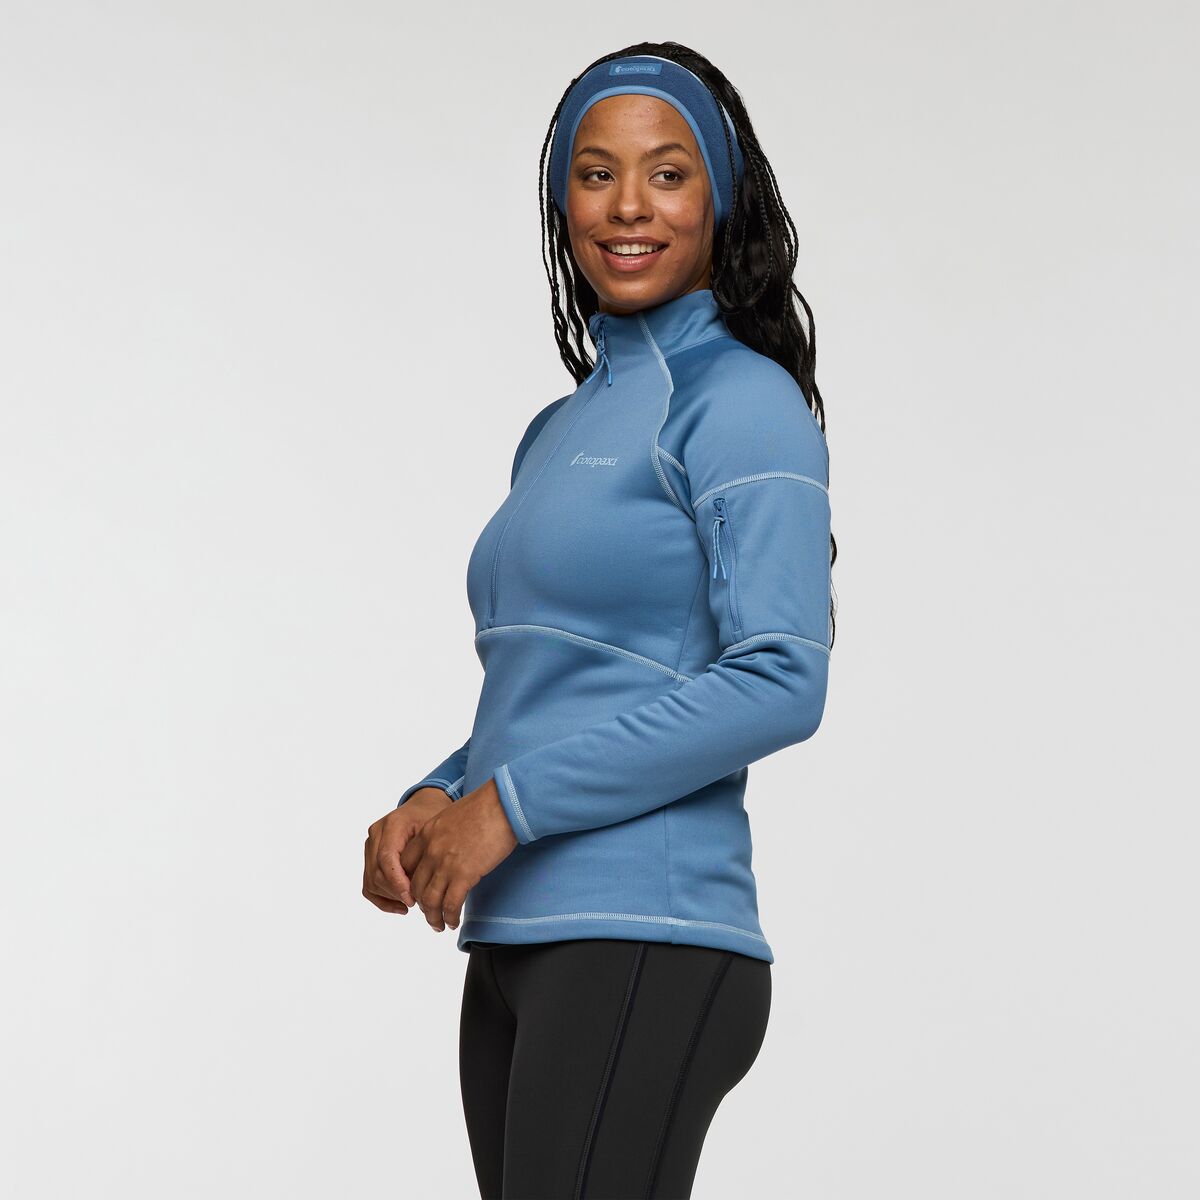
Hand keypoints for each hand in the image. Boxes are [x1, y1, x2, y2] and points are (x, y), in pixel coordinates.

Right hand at [363, 788, 453, 913]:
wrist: (424, 805)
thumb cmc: (433, 816)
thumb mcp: (434, 830)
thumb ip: (424, 855)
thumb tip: (420, 888)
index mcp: (392, 824)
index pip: (386, 858)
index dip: (397, 882)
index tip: (412, 899)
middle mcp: (376, 833)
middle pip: (376, 872)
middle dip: (396, 892)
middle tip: (418, 902)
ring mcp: (370, 844)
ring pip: (371, 881)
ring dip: (390, 896)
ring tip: (413, 902)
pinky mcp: (369, 856)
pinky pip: (369, 883)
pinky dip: (382, 899)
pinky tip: (401, 907)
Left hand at [401, 777, 518, 932]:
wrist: (503, 804)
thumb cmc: (486, 806)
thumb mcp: (453, 816)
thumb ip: (443, 833)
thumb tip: (448, 848)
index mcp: (426, 834)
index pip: (405, 865)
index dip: (409, 883)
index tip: (417, 892)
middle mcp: (430, 850)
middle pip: (414, 886)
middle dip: (420, 904)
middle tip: (429, 913)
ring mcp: (445, 863)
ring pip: (429, 900)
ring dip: (432, 917)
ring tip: (439, 925)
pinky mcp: (464, 874)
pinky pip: (450, 905)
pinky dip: (449, 917)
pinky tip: (454, 922)